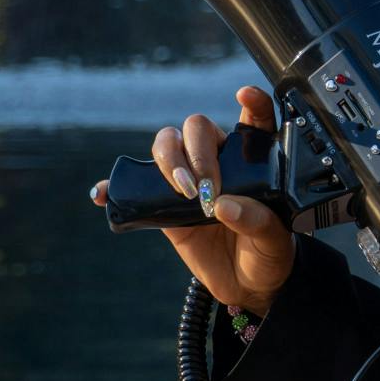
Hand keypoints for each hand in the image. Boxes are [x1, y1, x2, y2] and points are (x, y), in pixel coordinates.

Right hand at [89, 85, 293, 317]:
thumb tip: (223, 204)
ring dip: (167, 161)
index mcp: (254, 160)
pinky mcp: (165, 205)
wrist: (247, 285)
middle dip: (196, 152)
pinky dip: (115, 186)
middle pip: (197, 128)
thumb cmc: (269, 253)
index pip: (255, 118)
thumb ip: (256, 220)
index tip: (243, 95)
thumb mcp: (274, 239)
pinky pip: (135, 188)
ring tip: (182, 192)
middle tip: (205, 190)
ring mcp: (189, 179)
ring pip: (167, 145)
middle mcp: (220, 160)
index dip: (252, 101)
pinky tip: (104, 194)